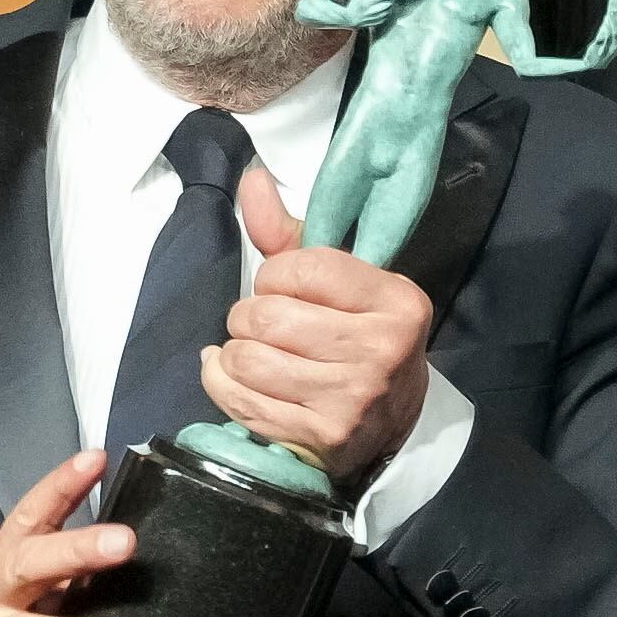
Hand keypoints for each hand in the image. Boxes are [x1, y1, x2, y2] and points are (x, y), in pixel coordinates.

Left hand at [195, 164, 434, 491]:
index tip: (281, 288)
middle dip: (248, 316)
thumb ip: (290, 233)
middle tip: (261, 325)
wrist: (393, 421)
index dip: (274, 275)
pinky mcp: (322, 436)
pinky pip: (241, 401)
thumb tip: (251, 180)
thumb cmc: (358, 338)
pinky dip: (221, 382)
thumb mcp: (340, 282)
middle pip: (267, 316)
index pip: (302, 267)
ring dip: (234, 352)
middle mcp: (380, 350)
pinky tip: (231, 375)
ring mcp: (352, 398)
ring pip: (248, 359)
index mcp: (395, 300)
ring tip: (252, 352)